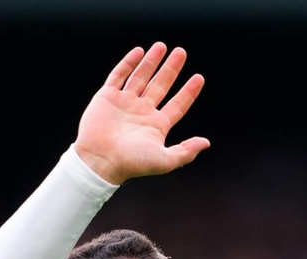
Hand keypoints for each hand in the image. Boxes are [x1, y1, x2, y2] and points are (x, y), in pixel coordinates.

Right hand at [73, 43, 208, 185]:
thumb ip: (186, 151)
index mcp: (156, 125)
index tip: (199, 77)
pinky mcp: (106, 97)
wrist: (100, 161)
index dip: (189, 92)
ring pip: (141, 77)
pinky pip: (119, 76)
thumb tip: (206, 143)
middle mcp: (142, 112)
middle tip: (181, 52)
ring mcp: (124, 103)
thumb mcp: (165, 161)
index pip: (177, 105)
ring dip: (151, 62)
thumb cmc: (132, 163)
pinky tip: (139, 52)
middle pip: (160, 85)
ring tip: (162, 46)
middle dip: (171, 69)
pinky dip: (128, 63)